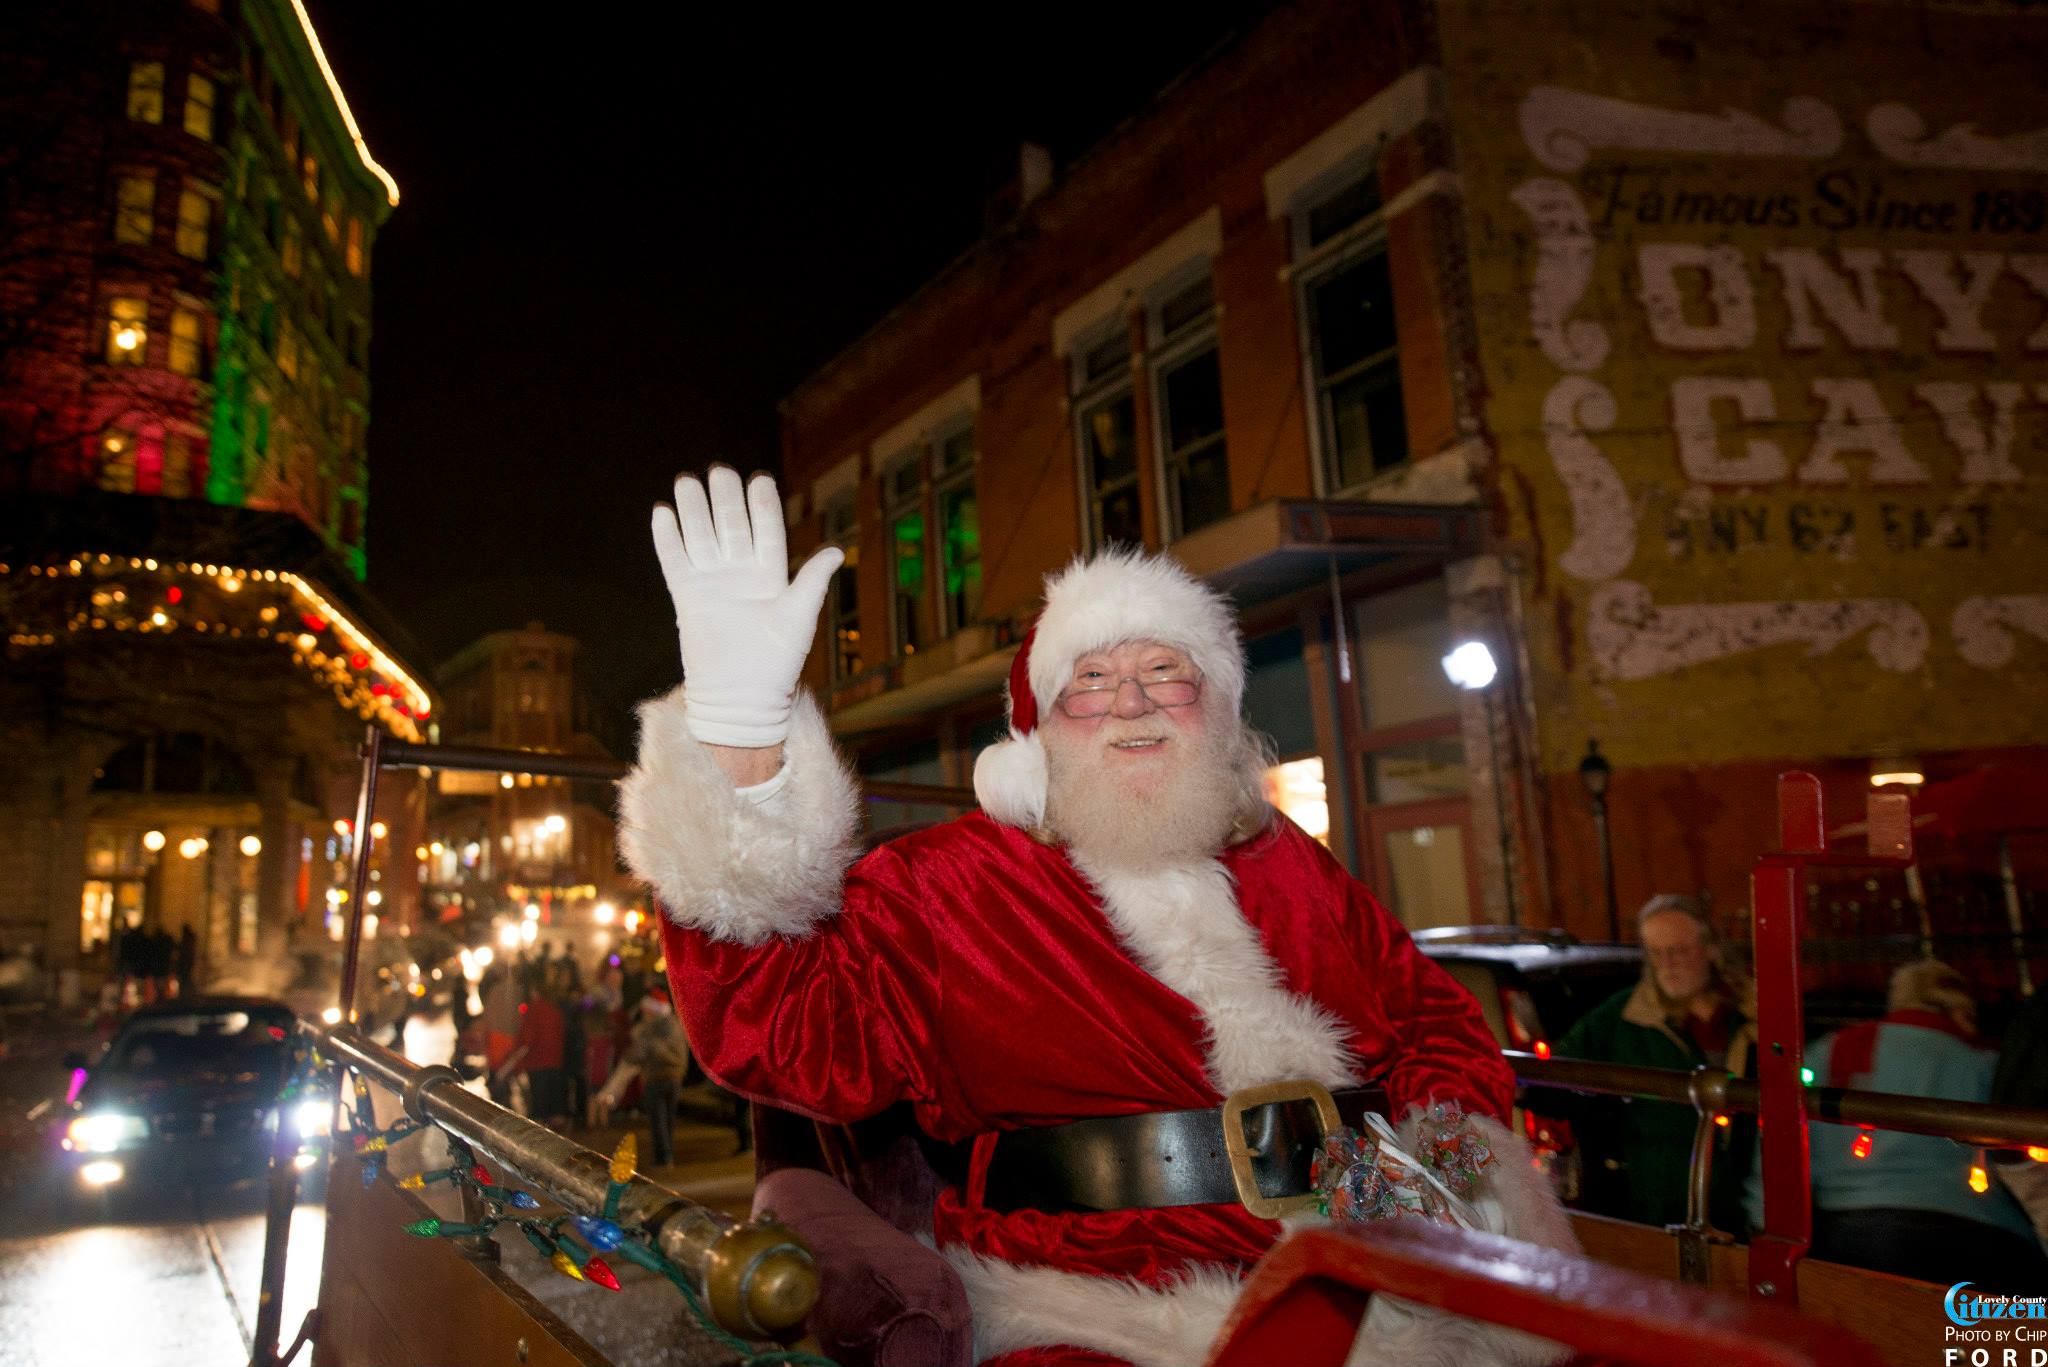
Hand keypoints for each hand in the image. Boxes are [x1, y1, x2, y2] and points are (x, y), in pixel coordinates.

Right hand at [652, 467, 841, 747]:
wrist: (741, 698)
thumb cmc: (777, 663)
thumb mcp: (798, 619)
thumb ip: (811, 582)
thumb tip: (836, 551)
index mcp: (771, 575)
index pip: (767, 531)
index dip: (762, 505)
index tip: (759, 479)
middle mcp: (741, 574)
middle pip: (731, 526)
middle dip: (725, 499)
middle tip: (719, 470)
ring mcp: (713, 583)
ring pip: (701, 537)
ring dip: (694, 510)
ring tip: (687, 481)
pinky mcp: (688, 597)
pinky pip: (675, 561)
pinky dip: (668, 539)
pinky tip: (662, 513)